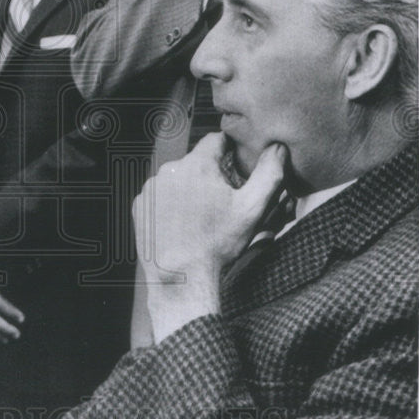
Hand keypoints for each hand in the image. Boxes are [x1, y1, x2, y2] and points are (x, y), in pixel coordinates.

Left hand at [134, 135, 285, 341]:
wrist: (180, 278)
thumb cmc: (217, 244)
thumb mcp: (252, 209)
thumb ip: (269, 173)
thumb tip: (277, 147)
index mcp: (197, 164)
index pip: (216, 140)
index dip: (230, 151)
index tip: (235, 169)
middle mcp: (169, 170)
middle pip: (196, 162)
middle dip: (210, 176)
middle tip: (221, 203)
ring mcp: (151, 188)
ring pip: (177, 179)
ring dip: (189, 190)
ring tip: (200, 218)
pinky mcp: (140, 205)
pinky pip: (159, 196)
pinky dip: (170, 205)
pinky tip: (181, 224)